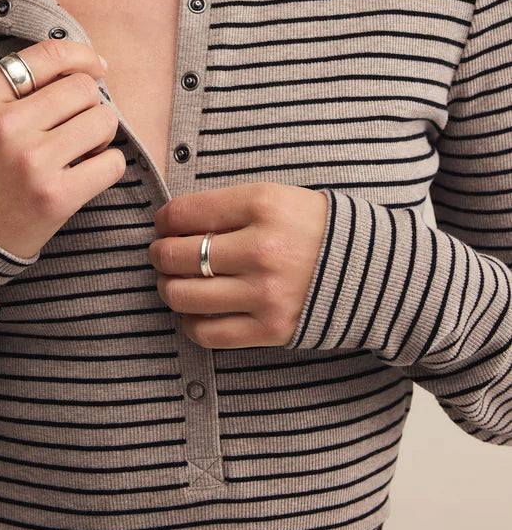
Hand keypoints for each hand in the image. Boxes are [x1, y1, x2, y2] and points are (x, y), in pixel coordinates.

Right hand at [0, 39, 124, 261]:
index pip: (49, 55)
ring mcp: (30, 162)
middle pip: (83, 88)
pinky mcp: (55, 196)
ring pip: (103, 119)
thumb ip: (19, 87)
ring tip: (80, 150)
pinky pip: (112, 162)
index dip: (83, 56)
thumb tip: (89, 66)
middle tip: (76, 126)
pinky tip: (86, 173)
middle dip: (89, 104)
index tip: (96, 68)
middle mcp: (3, 126)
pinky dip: (107, 165)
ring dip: (101, 133)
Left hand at [149, 182, 328, 347]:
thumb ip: (227, 206)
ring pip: (184, 296)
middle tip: (162, 254)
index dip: (163, 220)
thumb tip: (174, 222)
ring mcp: (265, 292)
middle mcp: (260, 249)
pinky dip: (190, 323)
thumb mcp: (276, 197)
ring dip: (168, 288)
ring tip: (174, 282)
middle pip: (177, 255)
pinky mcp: (270, 328)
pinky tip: (196, 312)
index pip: (184, 213)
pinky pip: (207, 333)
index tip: (164, 225)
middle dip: (159, 254)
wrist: (371, 270)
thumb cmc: (315, 229)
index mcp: (261, 205)